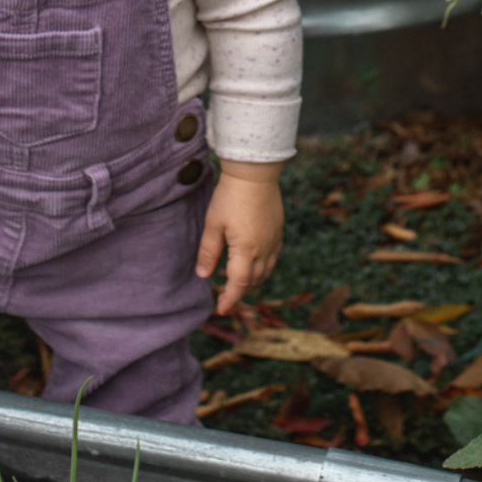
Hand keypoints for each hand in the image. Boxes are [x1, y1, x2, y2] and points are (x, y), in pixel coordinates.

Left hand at [195, 162, 283, 315]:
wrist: (255, 172)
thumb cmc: (230, 196)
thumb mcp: (213, 223)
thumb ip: (208, 252)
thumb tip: (203, 275)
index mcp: (246, 250)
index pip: (238, 284)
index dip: (230, 299)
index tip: (220, 309)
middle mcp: (263, 249)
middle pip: (254, 281)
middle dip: (240, 291)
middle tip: (226, 295)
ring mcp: (274, 240)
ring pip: (266, 271)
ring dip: (253, 281)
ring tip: (239, 281)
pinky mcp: (278, 230)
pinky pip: (274, 257)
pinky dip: (264, 267)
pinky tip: (255, 262)